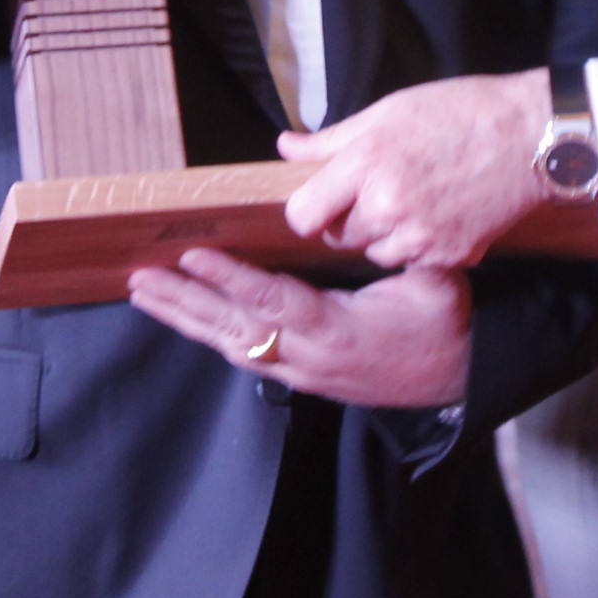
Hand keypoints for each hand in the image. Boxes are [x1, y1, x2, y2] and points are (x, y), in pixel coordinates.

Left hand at [128, 247, 471, 408]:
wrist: (456, 378)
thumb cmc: (446, 326)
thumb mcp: (436, 283)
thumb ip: (408, 253)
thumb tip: (389, 220)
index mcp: (338, 329)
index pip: (273, 301)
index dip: (230, 279)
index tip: (192, 257)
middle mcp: (310, 356)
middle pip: (234, 327)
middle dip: (184, 301)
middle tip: (140, 278)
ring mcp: (302, 371)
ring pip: (231, 343)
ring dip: (186, 318)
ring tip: (144, 293)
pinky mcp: (302, 377)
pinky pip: (245, 353)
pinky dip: (210, 332)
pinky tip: (185, 317)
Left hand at [279, 70, 551, 268]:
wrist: (530, 134)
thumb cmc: (459, 111)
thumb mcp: (387, 111)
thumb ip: (330, 139)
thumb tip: (286, 147)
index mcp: (365, 164)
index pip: (303, 216)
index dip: (308, 211)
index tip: (322, 202)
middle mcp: (388, 206)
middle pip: (338, 238)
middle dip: (348, 219)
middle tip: (377, 191)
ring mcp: (421, 236)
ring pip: (376, 253)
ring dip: (383, 236)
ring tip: (411, 200)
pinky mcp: (451, 254)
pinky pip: (415, 261)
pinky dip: (420, 245)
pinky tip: (438, 213)